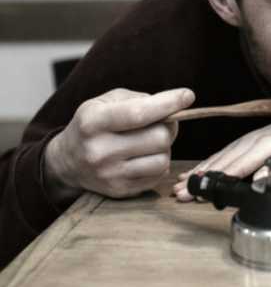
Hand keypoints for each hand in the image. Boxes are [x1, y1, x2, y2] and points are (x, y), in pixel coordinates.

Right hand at [44, 88, 194, 202]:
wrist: (67, 161)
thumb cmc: (94, 124)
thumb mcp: (106, 102)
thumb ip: (140, 99)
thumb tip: (177, 103)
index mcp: (92, 121)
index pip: (139, 113)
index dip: (168, 104)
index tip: (187, 96)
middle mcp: (99, 150)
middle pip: (158, 137)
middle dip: (167, 126)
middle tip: (160, 123)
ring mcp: (109, 174)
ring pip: (163, 158)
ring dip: (164, 147)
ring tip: (150, 141)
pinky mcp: (120, 191)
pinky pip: (159, 175)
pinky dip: (159, 162)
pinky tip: (145, 156)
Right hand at [172, 120, 270, 200]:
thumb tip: (261, 180)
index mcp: (266, 144)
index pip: (241, 164)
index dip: (222, 178)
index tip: (206, 190)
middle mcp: (250, 141)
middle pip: (223, 163)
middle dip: (202, 180)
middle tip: (182, 194)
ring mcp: (242, 142)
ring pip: (217, 159)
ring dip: (198, 174)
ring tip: (179, 188)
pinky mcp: (239, 144)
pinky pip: (219, 155)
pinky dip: (203, 165)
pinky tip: (190, 174)